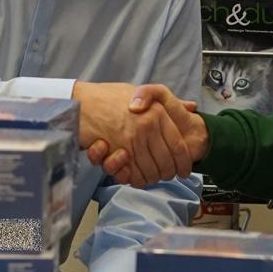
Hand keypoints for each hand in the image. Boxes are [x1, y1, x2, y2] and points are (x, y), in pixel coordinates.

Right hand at [73, 81, 198, 186]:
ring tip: (151, 177)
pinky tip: (136, 177)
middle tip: (168, 177)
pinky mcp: (116, 150)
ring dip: (152, 178)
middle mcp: (147, 126)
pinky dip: (135, 179)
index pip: (179, 146)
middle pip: (166, 162)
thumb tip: (191, 107)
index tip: (184, 170)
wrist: (80, 101)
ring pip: (150, 171)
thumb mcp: (140, 92)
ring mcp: (131, 139)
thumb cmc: (109, 96)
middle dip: (169, 174)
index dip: (184, 163)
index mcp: (157, 113)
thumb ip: (167, 102)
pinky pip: (133, 174)